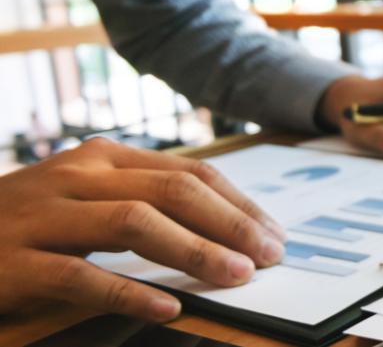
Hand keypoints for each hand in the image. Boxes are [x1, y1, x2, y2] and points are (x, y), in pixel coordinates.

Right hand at [0, 138, 285, 320]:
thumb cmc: (29, 224)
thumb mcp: (90, 200)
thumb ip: (147, 204)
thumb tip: (228, 230)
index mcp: (104, 159)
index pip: (190, 174)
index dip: (239, 205)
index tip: (274, 235)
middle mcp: (77, 176)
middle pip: (171, 192)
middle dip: (230, 224)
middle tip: (269, 256)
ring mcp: (44, 216)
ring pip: (134, 223)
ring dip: (194, 250)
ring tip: (236, 276)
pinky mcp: (15, 262)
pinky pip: (81, 275)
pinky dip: (129, 292)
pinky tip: (167, 307)